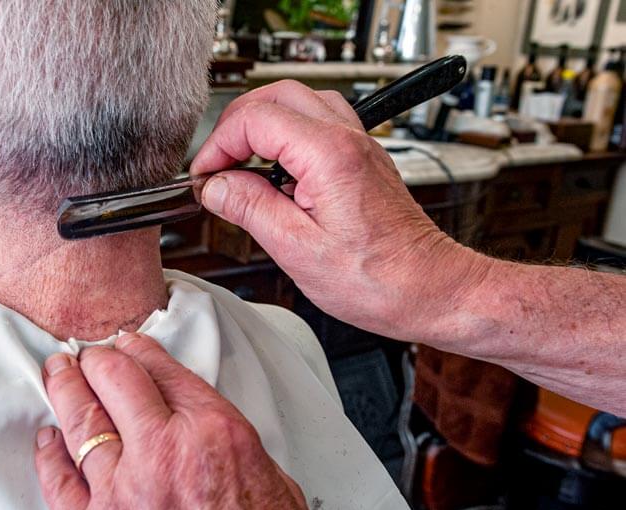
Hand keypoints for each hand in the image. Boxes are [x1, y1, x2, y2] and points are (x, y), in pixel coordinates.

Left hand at [34, 333, 325, 509]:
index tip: (129, 346)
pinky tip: (47, 439)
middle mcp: (164, 452)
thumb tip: (197, 425)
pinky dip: (49, 454)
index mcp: (213, 431)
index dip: (139, 351)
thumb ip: (223, 441)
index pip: (162, 371)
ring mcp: (123, 493)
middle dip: (97, 361)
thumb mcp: (269, 477)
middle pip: (114, 382)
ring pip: (81, 422)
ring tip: (58, 375)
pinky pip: (59, 482)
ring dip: (66, 390)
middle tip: (87, 355)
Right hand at [190, 80, 492, 341]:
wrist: (429, 289)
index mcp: (329, 155)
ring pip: (301, 101)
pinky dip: (289, 136)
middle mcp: (348, 140)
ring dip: (264, 123)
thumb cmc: (378, 279)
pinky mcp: (364, 160)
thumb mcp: (296, 249)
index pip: (255, 119)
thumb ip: (250, 209)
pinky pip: (321, 124)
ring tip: (242, 163)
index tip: (206, 176)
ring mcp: (360, 146)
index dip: (219, 145)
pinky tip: (277, 171)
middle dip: (236, 124)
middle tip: (218, 163)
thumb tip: (216, 187)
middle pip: (277, 95)